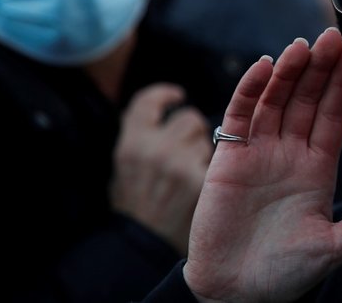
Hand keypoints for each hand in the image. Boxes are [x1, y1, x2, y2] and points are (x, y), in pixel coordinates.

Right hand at [111, 83, 212, 255]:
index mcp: (131, 143)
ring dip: (205, 150)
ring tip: (192, 173)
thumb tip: (159, 108)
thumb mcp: (124, 168)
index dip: (164, 95)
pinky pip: (217, 160)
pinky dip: (214, 169)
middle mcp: (154, 149)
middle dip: (193, 131)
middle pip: (190, 118)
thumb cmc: (135, 207)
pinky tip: (206, 184)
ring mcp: (179, 165)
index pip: (149, 102)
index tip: (176, 96)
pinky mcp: (200, 180)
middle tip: (188, 151)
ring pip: (209, 138)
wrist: (145, 247)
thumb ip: (140, 137)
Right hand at [183, 28, 341, 302]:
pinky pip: (239, 117)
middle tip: (333, 35)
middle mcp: (289, 153)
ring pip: (275, 101)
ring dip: (287, 71)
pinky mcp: (228, 160)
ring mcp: (258, 153)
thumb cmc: (286, 274)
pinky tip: (263, 66)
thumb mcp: (336, 244)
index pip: (332, 115)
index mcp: (317, 167)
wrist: (238, 296)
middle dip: (319, 68)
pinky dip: (250, 91)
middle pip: (305, 99)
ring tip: (302, 45)